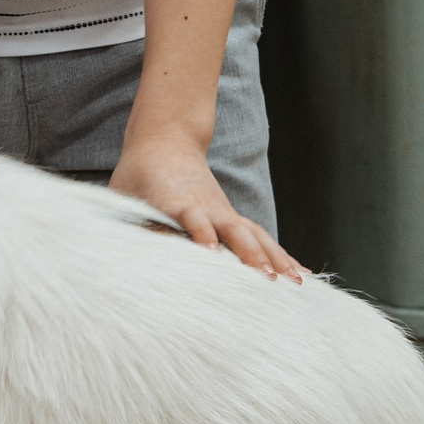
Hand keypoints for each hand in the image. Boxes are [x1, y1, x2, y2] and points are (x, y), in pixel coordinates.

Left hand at [111, 133, 302, 279]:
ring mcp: (223, 213)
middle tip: (268, 280)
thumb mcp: (126, 196)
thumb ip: (132, 223)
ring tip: (295, 284)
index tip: (212, 256)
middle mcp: (207, 208)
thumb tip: (132, 257)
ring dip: (273, 258)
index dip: (203, 236)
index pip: (193, 220)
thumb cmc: (139, 175)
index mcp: (177, 202)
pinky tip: (298, 273)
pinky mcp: (231, 217)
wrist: (165, 140)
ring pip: (253, 235)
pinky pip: (259, 237)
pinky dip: (280, 255)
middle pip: (233, 230)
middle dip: (250, 255)